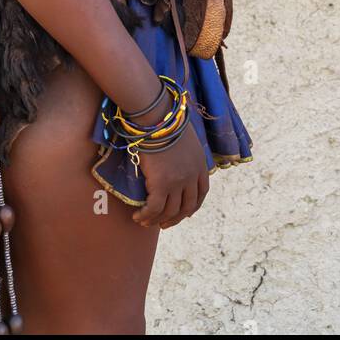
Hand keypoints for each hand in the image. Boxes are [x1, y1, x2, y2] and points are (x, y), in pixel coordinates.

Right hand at [131, 109, 210, 231]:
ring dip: (158, 220)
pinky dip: (146, 216)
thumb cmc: (165, 120)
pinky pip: (154, 208)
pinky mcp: (161, 184)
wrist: (156, 116)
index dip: (193, 206)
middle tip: (164, 224)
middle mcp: (191, 176)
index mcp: (200, 164)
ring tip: (146, 222)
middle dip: (175, 218)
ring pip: (169, 211)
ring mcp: (177, 182)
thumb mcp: (183, 137)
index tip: (185, 213)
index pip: (201, 193)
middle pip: (186, 206)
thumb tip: (174, 157)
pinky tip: (138, 217)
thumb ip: (184, 151)